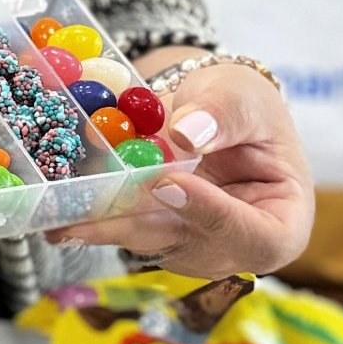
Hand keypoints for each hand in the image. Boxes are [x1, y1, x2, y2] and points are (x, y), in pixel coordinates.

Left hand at [47, 63, 313, 278]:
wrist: (215, 107)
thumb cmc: (245, 104)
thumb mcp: (241, 96)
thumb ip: (220, 114)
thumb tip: (184, 135)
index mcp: (283, 221)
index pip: (254, 234)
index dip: (211, 214)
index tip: (169, 185)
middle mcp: (237, 246)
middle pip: (191, 247)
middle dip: (136, 229)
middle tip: (84, 221)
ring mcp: (195, 246)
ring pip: (150, 243)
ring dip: (105, 230)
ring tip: (60, 222)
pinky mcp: (158, 235)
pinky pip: (127, 229)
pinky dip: (96, 217)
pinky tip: (59, 211)